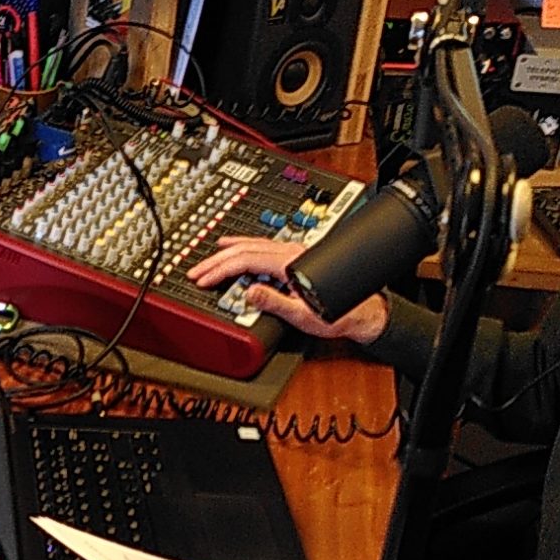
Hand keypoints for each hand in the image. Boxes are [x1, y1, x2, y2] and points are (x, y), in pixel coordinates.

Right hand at [183, 235, 388, 345]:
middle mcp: (291, 252)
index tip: (203, 279)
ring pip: (253, 244)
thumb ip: (274, 303)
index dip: (220, 269)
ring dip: (228, 251)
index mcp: (290, 263)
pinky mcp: (296, 256)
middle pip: (245, 248)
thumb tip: (249, 293)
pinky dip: (244, 247)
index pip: (245, 260)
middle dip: (217, 260)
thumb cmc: (337, 314)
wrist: (363, 310)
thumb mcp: (303, 315)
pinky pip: (263, 246)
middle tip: (196, 272)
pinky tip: (240, 247)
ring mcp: (294, 252)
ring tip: (210, 255)